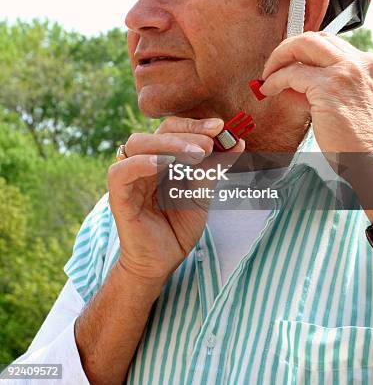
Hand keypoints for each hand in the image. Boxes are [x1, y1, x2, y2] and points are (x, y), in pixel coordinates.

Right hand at [108, 116, 244, 284]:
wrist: (161, 263)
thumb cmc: (178, 227)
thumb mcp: (203, 194)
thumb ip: (214, 168)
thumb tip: (238, 142)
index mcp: (161, 158)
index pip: (173, 129)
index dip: (195, 125)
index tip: (220, 127)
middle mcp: (143, 162)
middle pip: (157, 132)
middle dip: (187, 133)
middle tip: (210, 143)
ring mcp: (129, 178)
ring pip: (137, 144)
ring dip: (169, 144)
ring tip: (197, 154)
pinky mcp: (118, 197)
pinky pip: (121, 172)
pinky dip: (140, 163)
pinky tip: (163, 164)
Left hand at [260, 31, 372, 153]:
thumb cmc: (367, 144)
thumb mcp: (355, 105)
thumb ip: (330, 88)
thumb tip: (296, 84)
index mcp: (371, 67)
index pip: (331, 44)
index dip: (305, 51)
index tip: (290, 63)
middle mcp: (361, 64)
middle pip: (315, 38)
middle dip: (289, 47)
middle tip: (274, 64)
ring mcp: (346, 73)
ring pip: (302, 46)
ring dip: (279, 58)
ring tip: (268, 76)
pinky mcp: (328, 87)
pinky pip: (291, 74)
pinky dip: (275, 79)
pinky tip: (269, 89)